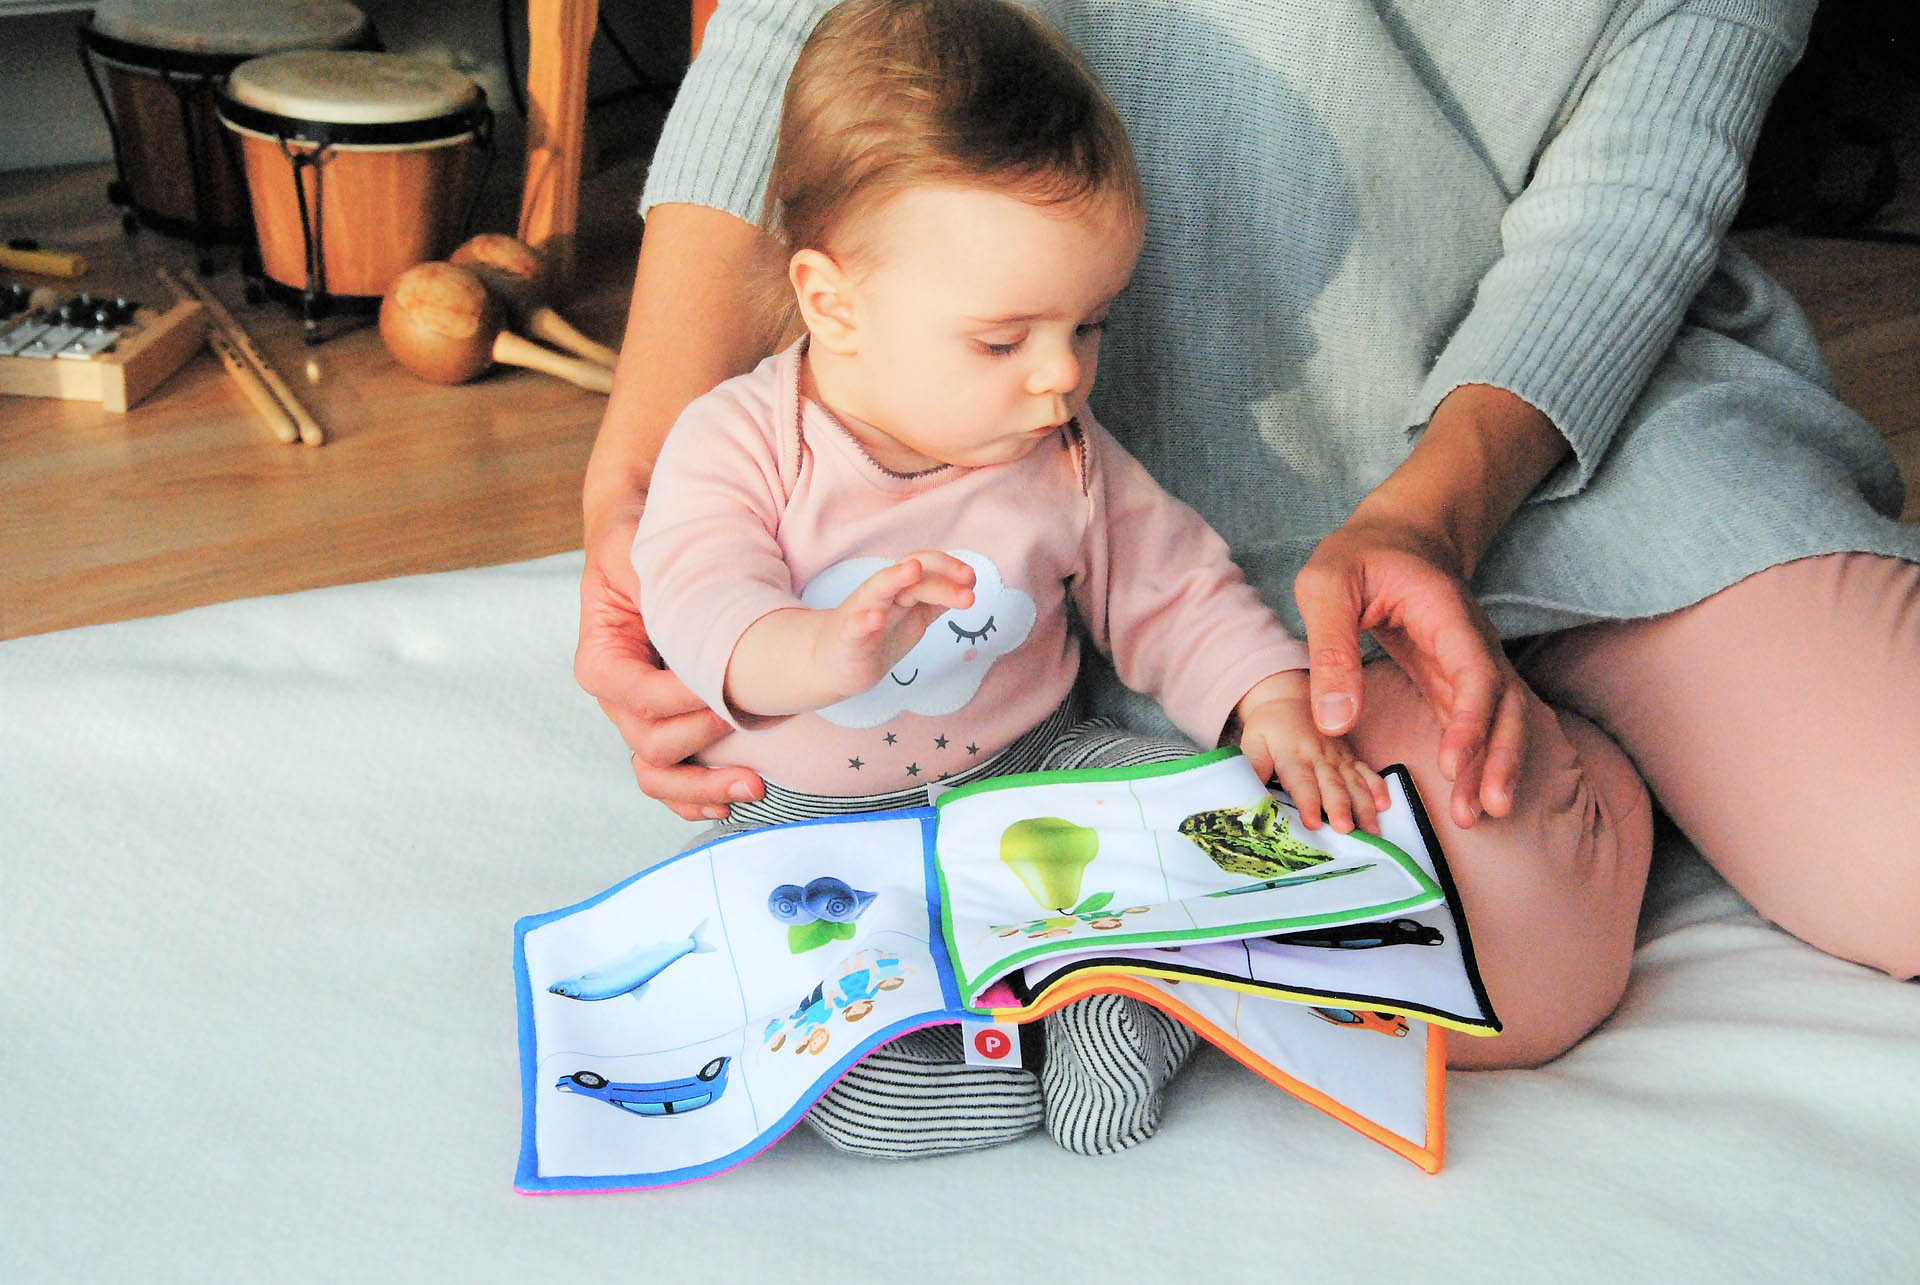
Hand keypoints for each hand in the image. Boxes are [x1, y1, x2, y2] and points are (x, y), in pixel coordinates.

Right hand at [574, 498, 763, 820]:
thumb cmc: (636, 548)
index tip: (725, 691)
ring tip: (751, 788)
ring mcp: (642, 719)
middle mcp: (617, 699)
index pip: (640, 696)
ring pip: (659, 773)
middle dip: (702, 750)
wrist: (643, 554)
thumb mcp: (634, 551)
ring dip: (702, 788)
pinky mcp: (668, 726)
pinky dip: (698, 796)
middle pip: (651, 745)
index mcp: (602, 661)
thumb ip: (649, 581)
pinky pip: (674, 776)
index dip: (682, 700)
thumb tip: (674, 604)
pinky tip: (732, 802)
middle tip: (751, 740)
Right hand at [809, 552, 977, 700]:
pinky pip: (855, 626)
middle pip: (909, 575)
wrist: (833, 663)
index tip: (972, 578)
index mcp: (899, 590)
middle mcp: (881, 594)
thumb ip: (936, 601)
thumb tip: (968, 587)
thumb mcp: (913, 616)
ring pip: (877, 589)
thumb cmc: (877, 637)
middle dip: (939, 576)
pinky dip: (865, 620)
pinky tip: (877, 619)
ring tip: (913, 570)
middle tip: (968, 581)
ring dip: (895, 577)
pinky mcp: (849, 638)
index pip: (925, 567)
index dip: (949, 568)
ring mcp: (862, 613)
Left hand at [1236, 671, 1388, 834]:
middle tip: (1347, 831)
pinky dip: (1378, 788)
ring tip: (1372, 832)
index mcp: (1293, 754)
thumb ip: (1253, 766)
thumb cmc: (1268, 728)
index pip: (1301, 782)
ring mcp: (1339, 756)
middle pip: (1333, 785)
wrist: (1290, 700)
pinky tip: (1385, 806)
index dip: (1308, 803)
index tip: (1312, 824)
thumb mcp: (1252, 742)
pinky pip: (1368, 772)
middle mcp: (1319, 756)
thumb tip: (1247, 794)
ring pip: (1355, 782)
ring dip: (1364, 807)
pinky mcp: (1351, 757)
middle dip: (1341, 808)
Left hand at [1293, 516, 1526, 829]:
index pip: (1474, 672)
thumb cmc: (1359, 555)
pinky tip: (1468, 796)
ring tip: (1480, 814)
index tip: (1455, 763)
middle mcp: (1471, 642)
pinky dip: (1477, 759)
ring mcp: (1468, 663)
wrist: (1398, 535)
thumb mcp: (1327, 586)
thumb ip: (1331, 649)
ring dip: (1494, 765)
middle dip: (1499, 756)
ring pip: (1499, 718)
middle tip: (1485, 809)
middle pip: (1503, 703)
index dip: (1470, 720)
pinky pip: (1476, 723)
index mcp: (1446, 613)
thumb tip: (1334, 720)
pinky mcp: (1455, 680)